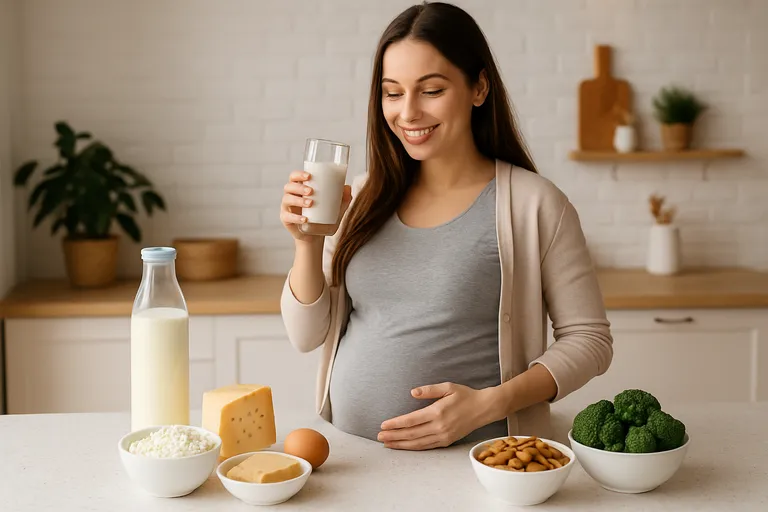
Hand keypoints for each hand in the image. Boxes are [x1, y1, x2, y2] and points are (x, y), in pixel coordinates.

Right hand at [280, 171, 351, 242]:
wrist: (316, 236)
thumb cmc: (324, 217)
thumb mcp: (336, 208)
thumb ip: (343, 198)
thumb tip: (348, 187)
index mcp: (300, 188)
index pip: (294, 176)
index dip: (299, 174)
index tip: (309, 176)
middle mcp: (291, 196)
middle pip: (289, 186)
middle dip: (299, 187)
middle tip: (311, 191)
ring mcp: (287, 208)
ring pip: (287, 199)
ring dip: (298, 200)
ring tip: (310, 204)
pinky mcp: (286, 219)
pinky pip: (287, 216)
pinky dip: (296, 218)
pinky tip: (305, 219)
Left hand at [377, 382, 498, 450]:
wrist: (484, 408)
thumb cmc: (465, 395)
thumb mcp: (448, 387)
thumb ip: (429, 390)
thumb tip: (412, 392)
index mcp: (437, 412)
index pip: (411, 420)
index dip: (395, 424)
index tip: (383, 425)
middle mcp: (439, 426)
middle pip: (411, 433)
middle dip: (393, 436)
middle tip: (379, 436)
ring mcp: (443, 436)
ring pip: (417, 443)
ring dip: (401, 444)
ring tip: (387, 443)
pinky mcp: (447, 441)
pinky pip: (426, 446)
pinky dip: (413, 447)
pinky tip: (404, 446)